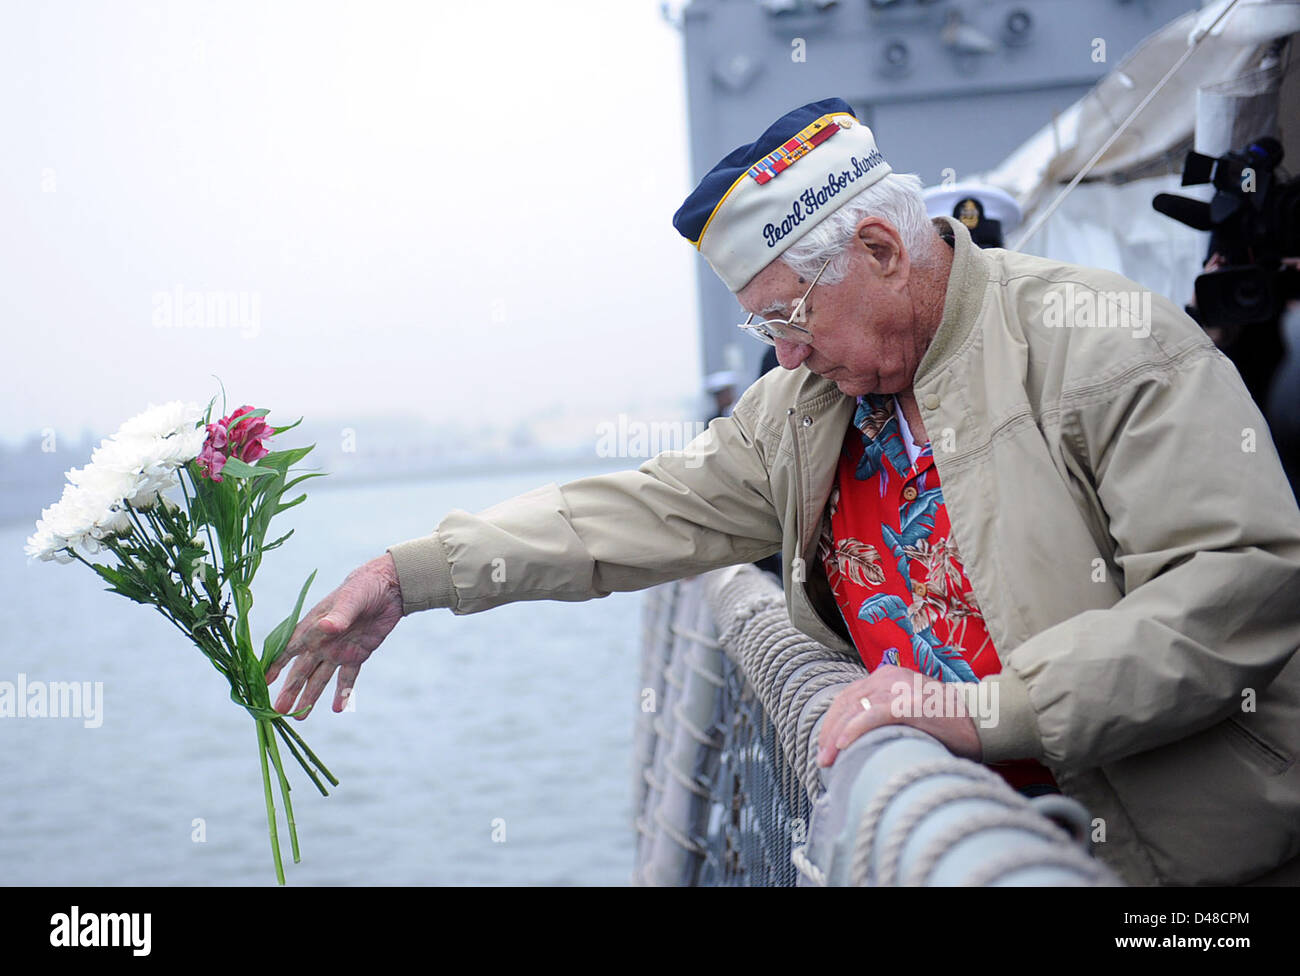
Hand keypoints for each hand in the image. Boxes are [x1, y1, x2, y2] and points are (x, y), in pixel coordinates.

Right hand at [266, 553, 403, 717]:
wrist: (391, 588)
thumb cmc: (363, 587)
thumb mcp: (350, 600)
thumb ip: (338, 616)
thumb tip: (326, 627)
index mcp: (314, 627)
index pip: (289, 649)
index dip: (275, 664)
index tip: (262, 681)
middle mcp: (322, 642)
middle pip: (301, 670)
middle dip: (290, 690)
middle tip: (278, 711)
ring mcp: (339, 651)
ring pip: (319, 678)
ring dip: (310, 697)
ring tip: (300, 717)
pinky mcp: (357, 655)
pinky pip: (347, 679)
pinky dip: (342, 693)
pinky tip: (338, 708)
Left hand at [816, 664, 982, 767]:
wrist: (983, 719)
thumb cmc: (947, 722)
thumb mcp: (909, 711)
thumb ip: (885, 716)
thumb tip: (857, 742)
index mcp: (887, 675)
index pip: (848, 697)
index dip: (832, 722)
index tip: (825, 746)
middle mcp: (889, 675)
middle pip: (846, 703)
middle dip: (829, 732)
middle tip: (822, 759)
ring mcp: (900, 687)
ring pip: (855, 709)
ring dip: (836, 736)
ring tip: (828, 760)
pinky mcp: (910, 702)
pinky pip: (874, 714)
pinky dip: (855, 729)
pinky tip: (843, 746)